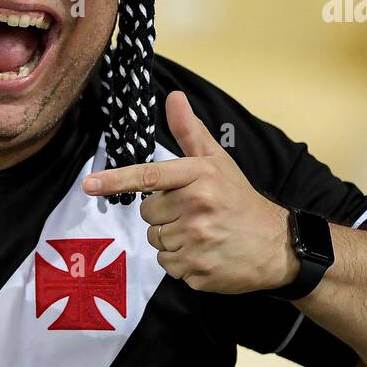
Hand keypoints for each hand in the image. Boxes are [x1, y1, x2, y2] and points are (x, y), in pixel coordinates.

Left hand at [82, 90, 296, 293]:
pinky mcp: (197, 269)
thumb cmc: (240, 200)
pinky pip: (168, 265)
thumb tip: (173, 97)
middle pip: (147, 213)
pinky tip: (204, 254)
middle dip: (164, 215)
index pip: (149, 176)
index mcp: (199, 177)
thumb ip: (189, 132)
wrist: (278, 246)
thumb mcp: (217, 162)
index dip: (115, 180)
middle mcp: (196, 207)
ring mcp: (197, 241)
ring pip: (155, 240)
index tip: (88, 184)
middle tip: (194, 214)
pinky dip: (181, 262)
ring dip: (172, 240)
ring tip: (201, 234)